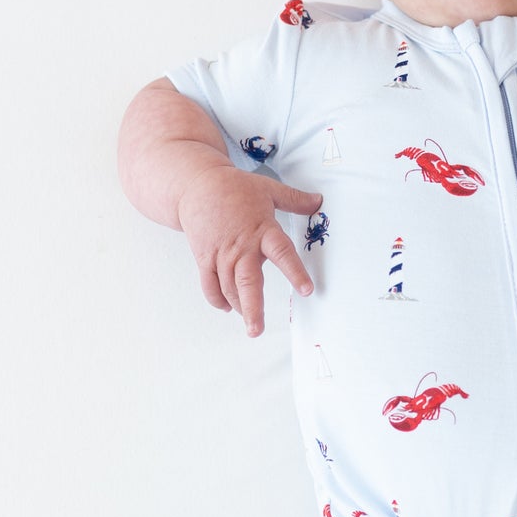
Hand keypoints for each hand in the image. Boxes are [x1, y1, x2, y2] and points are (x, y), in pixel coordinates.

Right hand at [176, 164, 323, 337]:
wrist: (196, 186)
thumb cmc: (235, 188)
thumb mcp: (269, 189)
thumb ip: (295, 200)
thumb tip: (320, 201)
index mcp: (262, 230)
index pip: (282, 253)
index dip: (295, 272)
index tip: (307, 290)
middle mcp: (241, 246)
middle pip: (247, 281)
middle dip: (252, 308)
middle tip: (257, 330)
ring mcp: (221, 254)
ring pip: (228, 288)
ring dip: (239, 307)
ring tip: (252, 325)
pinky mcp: (204, 258)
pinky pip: (210, 285)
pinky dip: (218, 299)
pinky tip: (228, 308)